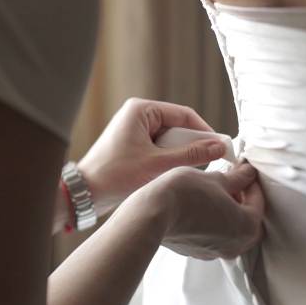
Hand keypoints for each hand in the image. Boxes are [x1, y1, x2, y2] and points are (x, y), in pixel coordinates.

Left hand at [78, 98, 227, 213]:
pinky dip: (169, 160)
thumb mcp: (159, 165)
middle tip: (208, 164)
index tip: (221, 148)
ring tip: (188, 172)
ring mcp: (134, 130)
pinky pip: (160, 148)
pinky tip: (173, 175)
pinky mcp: (133, 145)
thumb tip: (220, 147)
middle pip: (178, 127)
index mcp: (141, 110)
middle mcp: (137, 115)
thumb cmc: (115, 176)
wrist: (84, 194)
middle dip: (192, 146)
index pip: (185, 115)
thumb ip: (192, 155)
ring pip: (170, 140)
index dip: (206, 132)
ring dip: (180, 156)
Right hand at [133, 163, 264, 259]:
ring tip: (216, 190)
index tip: (243, 169)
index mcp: (247, 227)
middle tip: (232, 180)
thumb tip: (247, 173)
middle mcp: (235, 245)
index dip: (251, 181)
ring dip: (228, 210)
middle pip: (248, 219)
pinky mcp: (197, 251)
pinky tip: (203, 205)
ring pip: (231, 229)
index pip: (258, 201)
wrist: (151, 215)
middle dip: (243, 198)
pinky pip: (214, 235)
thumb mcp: (216, 179)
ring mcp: (215, 251)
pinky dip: (214, 221)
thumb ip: (238, 178)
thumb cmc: (184, 195)